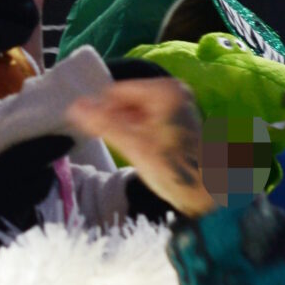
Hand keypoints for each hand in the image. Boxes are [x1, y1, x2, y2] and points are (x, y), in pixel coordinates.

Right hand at [68, 78, 215, 214]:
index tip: (96, 134)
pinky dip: (139, 132)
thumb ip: (103, 123)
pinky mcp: (179, 120)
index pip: (116, 92)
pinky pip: (147, 119)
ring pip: (135, 111)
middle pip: (126, 101)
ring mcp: (178, 105)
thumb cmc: (175, 170)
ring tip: (132, 150)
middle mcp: (174, 90)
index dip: (103, 111)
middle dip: (117, 121)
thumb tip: (74, 106)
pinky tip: (141, 150)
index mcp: (164, 90)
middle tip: (119, 145)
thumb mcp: (134, 146)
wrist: (210, 194)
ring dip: (127, 128)